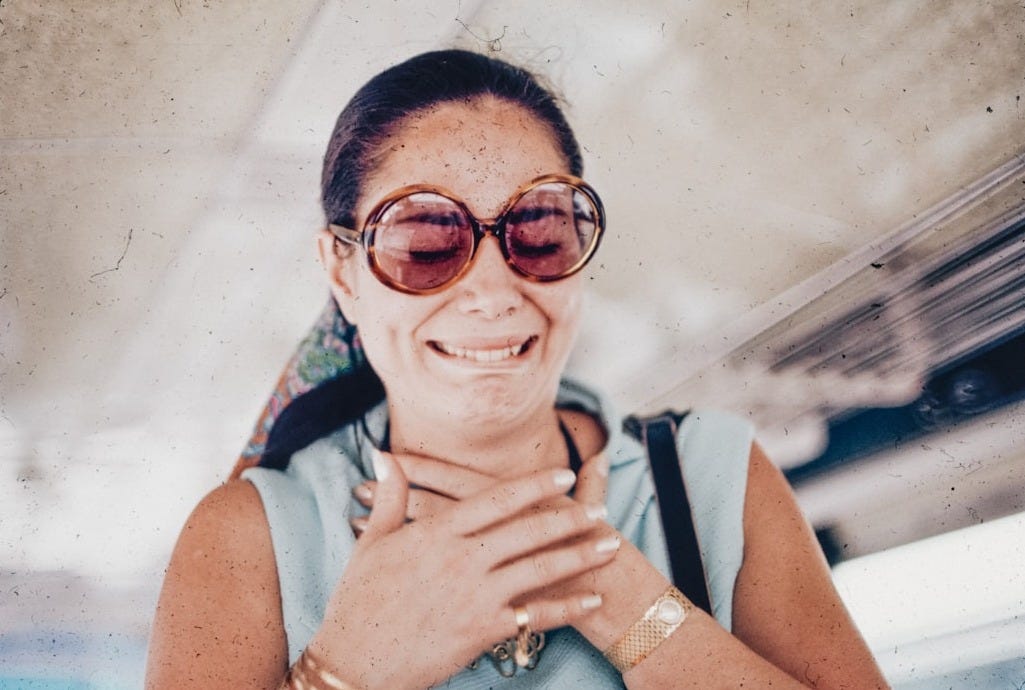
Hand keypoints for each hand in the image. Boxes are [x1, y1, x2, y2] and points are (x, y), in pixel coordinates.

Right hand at [310, 451, 616, 689]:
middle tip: (600, 511)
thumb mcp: (372, 542)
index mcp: (437, 532)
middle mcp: (462, 559)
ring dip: (580, 556)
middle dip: (570, 518)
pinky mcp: (483, 631)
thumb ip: (390, 497)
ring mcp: (476, 596)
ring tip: (609, 545)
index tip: (564, 474)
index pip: (497, 499)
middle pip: (529, 530)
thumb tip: (384, 456)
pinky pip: (536, 617)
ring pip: (541, 569)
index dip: (535, 485)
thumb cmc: (359, 601)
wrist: (354, 661)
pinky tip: (591, 599)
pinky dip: (567, 607)